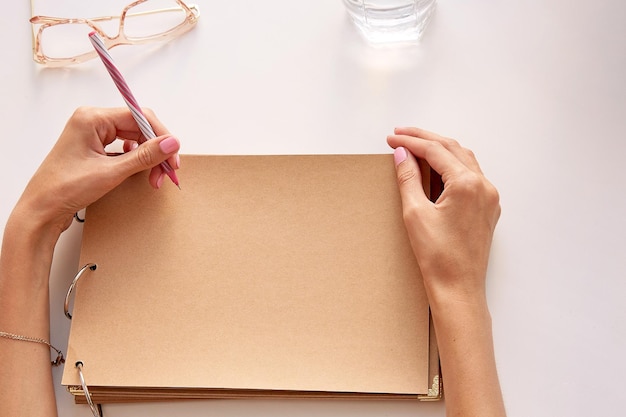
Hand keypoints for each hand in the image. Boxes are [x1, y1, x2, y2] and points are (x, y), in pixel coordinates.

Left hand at [13, 107, 180, 237]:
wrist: (42, 211)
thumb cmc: (65, 189)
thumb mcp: (111, 172)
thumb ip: (144, 156)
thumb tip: (171, 143)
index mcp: (92, 118)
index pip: (139, 117)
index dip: (161, 136)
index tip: (173, 157)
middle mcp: (92, 121)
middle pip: (138, 128)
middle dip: (155, 151)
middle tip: (166, 173)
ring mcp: (92, 135)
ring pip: (133, 139)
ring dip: (148, 158)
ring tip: (154, 178)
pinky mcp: (94, 149)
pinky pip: (124, 149)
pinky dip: (136, 161)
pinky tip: (140, 173)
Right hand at [387, 127, 499, 305]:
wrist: (458, 288)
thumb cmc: (437, 256)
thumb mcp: (415, 213)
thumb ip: (409, 178)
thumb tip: (402, 154)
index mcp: (467, 184)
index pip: (436, 151)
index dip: (411, 142)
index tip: (392, 138)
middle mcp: (483, 186)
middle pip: (452, 149)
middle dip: (425, 139)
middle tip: (401, 134)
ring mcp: (489, 197)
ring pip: (464, 159)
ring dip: (440, 149)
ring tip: (416, 145)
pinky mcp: (487, 207)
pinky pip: (471, 175)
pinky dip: (451, 165)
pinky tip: (436, 166)